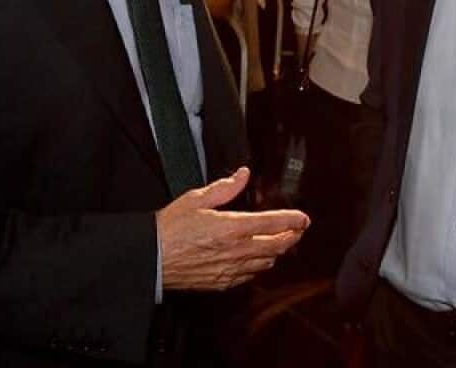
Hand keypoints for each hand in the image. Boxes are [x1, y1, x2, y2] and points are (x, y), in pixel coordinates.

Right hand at [157, 166, 308, 290]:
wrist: (151, 259)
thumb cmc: (170, 228)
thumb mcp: (197, 198)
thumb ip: (225, 187)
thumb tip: (243, 174)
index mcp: (233, 226)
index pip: (274, 222)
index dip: (293, 220)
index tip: (303, 218)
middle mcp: (237, 250)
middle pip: (277, 246)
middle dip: (292, 237)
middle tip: (298, 230)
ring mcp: (231, 268)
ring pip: (266, 262)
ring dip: (277, 252)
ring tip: (281, 243)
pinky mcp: (223, 282)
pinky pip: (250, 276)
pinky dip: (259, 266)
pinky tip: (258, 260)